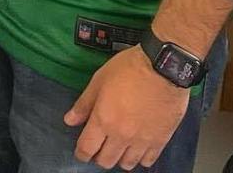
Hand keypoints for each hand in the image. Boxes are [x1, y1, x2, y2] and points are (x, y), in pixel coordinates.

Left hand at [64, 45, 189, 169]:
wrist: (163, 68)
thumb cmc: (128, 69)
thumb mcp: (99, 80)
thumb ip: (84, 104)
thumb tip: (69, 120)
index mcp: (104, 120)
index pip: (87, 148)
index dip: (81, 153)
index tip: (81, 152)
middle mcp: (122, 136)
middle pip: (106, 161)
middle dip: (98, 157)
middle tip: (99, 147)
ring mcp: (142, 141)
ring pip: (127, 164)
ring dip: (119, 158)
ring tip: (117, 147)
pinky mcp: (160, 141)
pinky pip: (147, 162)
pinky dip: (139, 158)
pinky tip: (136, 148)